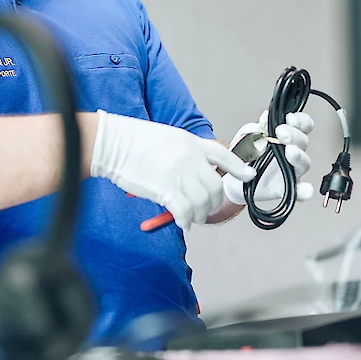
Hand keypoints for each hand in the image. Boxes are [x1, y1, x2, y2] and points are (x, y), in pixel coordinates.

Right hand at [90, 110, 254, 229]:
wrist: (112, 142)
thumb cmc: (133, 140)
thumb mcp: (168, 138)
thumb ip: (185, 153)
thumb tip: (193, 173)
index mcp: (191, 143)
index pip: (223, 156)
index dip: (238, 167)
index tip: (248, 176)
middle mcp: (190, 158)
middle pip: (215, 187)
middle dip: (213, 203)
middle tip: (206, 210)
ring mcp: (179, 173)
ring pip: (202, 202)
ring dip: (200, 215)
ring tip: (193, 218)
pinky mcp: (165, 189)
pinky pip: (185, 211)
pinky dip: (186, 220)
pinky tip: (182, 222)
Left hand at [221, 110, 314, 205]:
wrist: (233, 178)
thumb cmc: (245, 155)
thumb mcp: (247, 136)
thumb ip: (257, 128)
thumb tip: (266, 117)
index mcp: (285, 137)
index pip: (301, 125)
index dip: (299, 120)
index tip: (290, 118)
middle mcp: (292, 152)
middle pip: (303, 141)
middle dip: (294, 135)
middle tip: (282, 133)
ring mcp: (290, 170)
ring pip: (304, 163)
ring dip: (299, 156)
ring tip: (290, 152)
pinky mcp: (286, 188)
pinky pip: (299, 191)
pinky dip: (304, 191)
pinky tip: (305, 189)